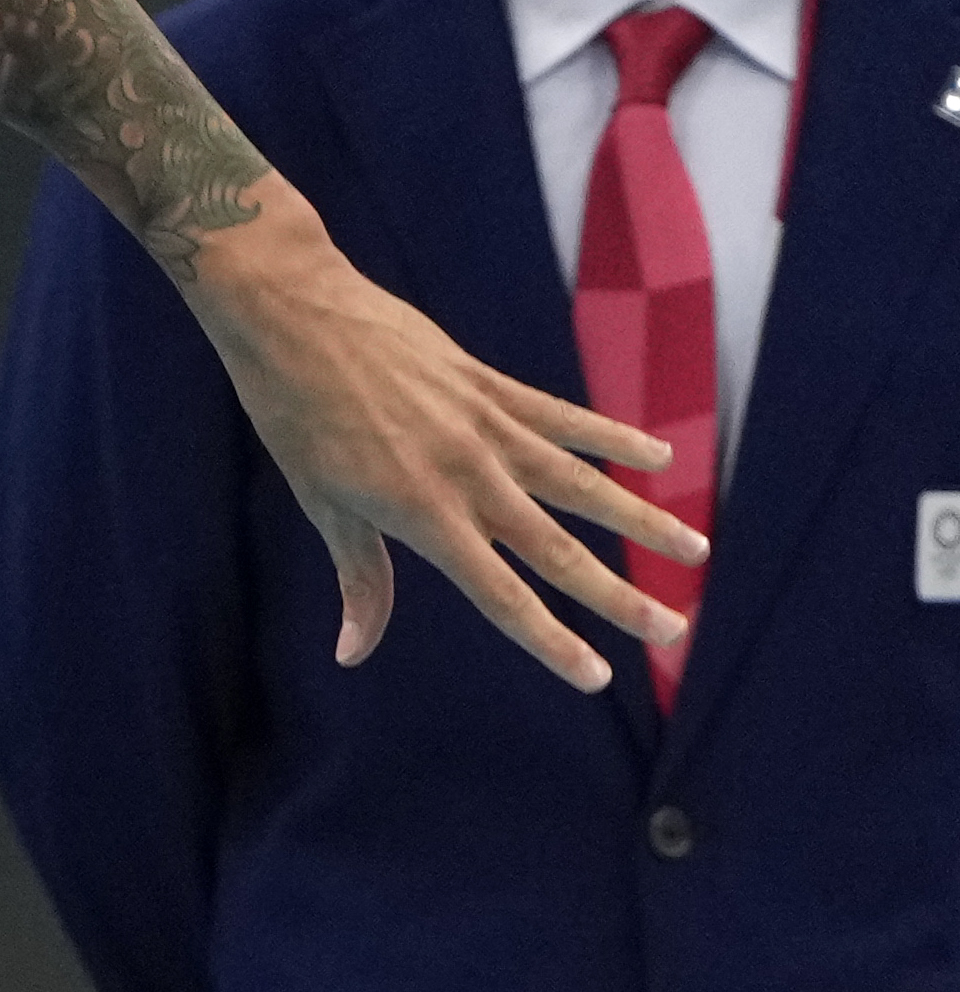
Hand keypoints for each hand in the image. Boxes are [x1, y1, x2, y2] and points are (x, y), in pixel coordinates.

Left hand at [188, 189, 704, 690]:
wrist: (294, 314)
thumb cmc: (294, 415)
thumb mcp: (321, 504)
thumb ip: (360, 577)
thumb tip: (353, 652)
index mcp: (422, 515)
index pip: (499, 596)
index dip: (550, 640)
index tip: (596, 677)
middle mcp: (468, 476)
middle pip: (559, 549)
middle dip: (619, 596)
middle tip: (676, 630)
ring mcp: (487, 426)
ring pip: (583, 483)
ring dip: (642, 519)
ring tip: (696, 550)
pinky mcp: (491, 384)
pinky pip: (565, 418)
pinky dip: (614, 438)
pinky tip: (661, 456)